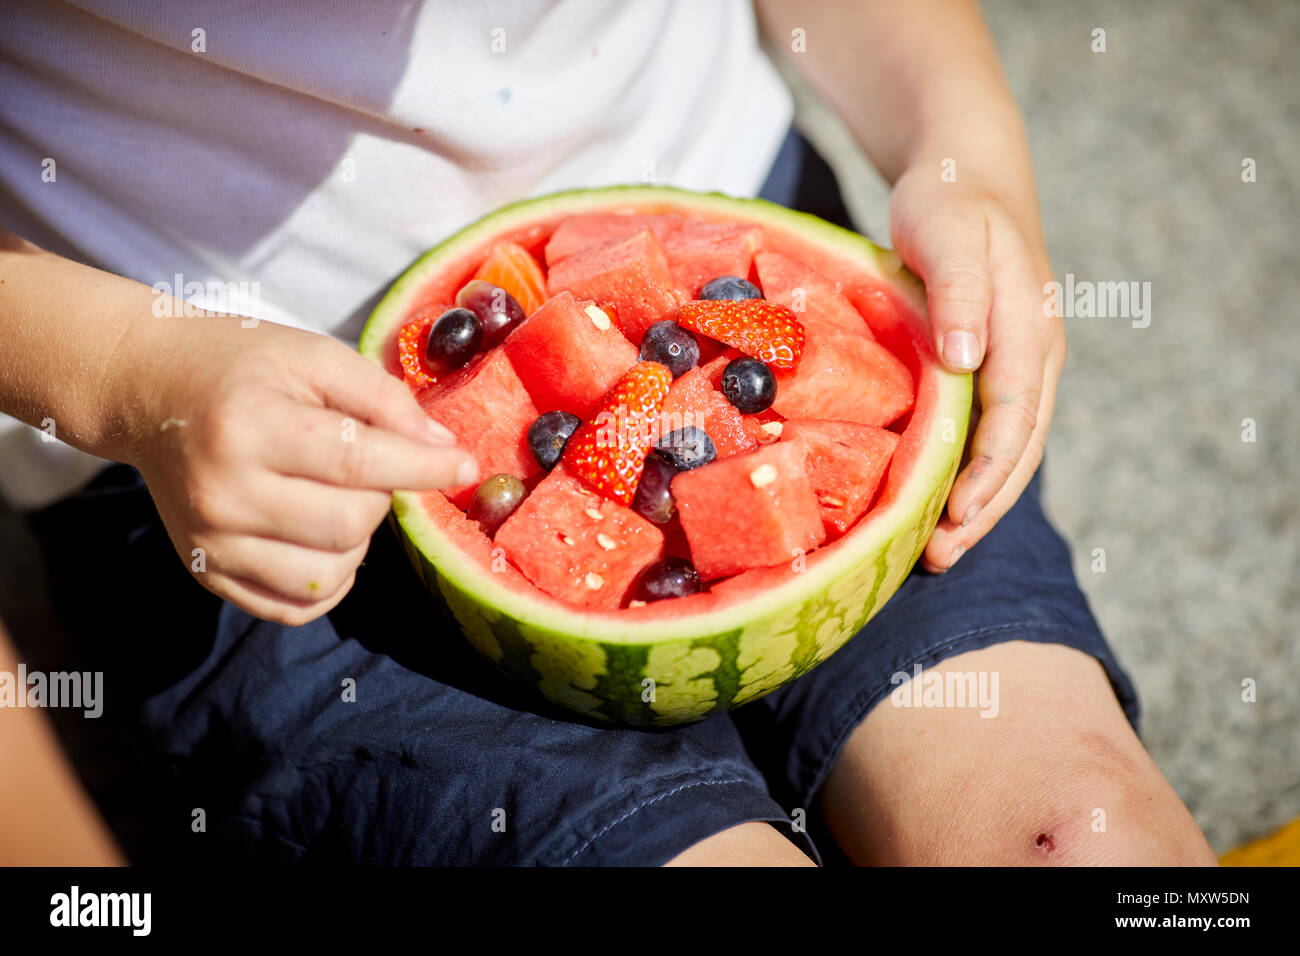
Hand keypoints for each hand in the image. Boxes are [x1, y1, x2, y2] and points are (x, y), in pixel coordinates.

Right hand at [117, 315, 476, 623]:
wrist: (150, 390)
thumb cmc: (242, 366)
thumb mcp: (314, 356)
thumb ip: (384, 400)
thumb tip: (444, 452)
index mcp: (249, 427)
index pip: (358, 463)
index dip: (422, 468)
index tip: (464, 465)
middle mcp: (223, 493)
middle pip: (350, 526)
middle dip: (383, 496)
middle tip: (368, 465)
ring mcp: (210, 543)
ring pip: (329, 575)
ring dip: (359, 540)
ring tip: (340, 497)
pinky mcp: (207, 573)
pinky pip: (295, 606)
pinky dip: (330, 580)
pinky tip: (325, 539)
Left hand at [888, 167, 1064, 572]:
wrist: (967, 175)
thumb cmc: (951, 200)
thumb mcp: (950, 232)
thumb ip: (959, 291)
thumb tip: (967, 357)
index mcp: (1030, 331)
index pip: (1015, 417)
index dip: (988, 472)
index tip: (954, 514)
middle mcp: (1035, 356)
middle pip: (1019, 449)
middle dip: (983, 508)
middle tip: (938, 556)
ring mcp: (1020, 365)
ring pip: (1009, 449)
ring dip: (978, 502)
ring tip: (938, 550)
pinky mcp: (996, 367)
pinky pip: (991, 432)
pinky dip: (968, 472)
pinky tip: (936, 500)